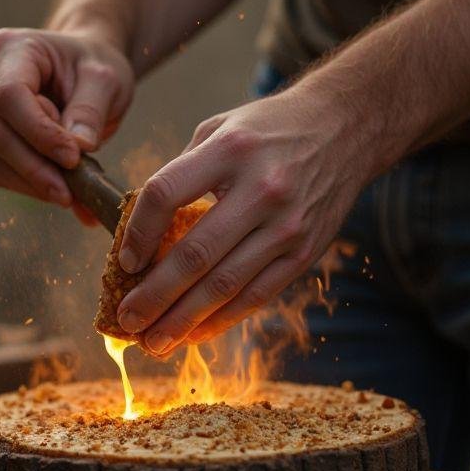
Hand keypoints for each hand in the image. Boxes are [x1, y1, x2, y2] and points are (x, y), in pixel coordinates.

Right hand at [0, 27, 133, 224]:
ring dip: (33, 183)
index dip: (39, 133)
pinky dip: (25, 187)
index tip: (73, 158)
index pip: (9, 96)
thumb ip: (91, 111)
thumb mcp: (104, 80)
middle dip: (37, 169)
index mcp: (8, 48)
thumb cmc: (89, 69)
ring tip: (72, 191)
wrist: (76, 72)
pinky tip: (55, 188)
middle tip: (75, 192)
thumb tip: (79, 148)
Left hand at [114, 89, 374, 354]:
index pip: (166, 194)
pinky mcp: (305, 252)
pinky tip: (194, 335)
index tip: (124, 262)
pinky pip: (257, 295)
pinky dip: (222, 320)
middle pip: (195, 254)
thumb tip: (139, 229)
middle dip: (155, 295)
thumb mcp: (220, 128)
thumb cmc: (269, 130)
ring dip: (183, 320)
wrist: (345, 128)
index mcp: (229, 151)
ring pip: (225, 285)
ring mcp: (287, 225)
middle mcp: (260, 189)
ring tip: (153, 341)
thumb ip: (181, 172)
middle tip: (127, 319)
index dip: (138, 233)